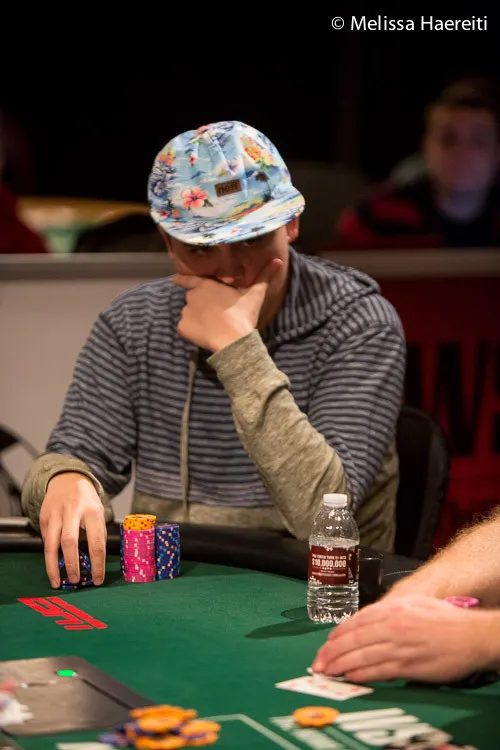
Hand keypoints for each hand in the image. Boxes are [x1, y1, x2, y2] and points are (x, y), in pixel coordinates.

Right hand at [40, 472, 106, 587]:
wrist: (67, 479)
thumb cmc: (86, 500)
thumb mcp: (99, 513)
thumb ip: (97, 534)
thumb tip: (95, 562)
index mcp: (92, 511)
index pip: (96, 542)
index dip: (97, 564)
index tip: (97, 579)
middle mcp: (73, 511)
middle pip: (70, 542)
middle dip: (72, 564)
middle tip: (75, 581)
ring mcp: (55, 514)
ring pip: (51, 544)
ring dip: (53, 566)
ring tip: (57, 582)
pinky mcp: (44, 517)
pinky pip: (46, 540)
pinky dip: (50, 554)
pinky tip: (53, 563)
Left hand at [172, 258, 282, 351]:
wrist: (233, 339)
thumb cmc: (242, 314)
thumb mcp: (255, 294)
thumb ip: (264, 276)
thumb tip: (279, 260)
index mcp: (205, 285)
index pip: (187, 279)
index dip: (181, 279)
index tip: (174, 280)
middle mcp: (191, 296)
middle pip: (192, 298)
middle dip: (200, 304)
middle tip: (215, 313)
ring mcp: (185, 312)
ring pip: (188, 313)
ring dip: (196, 318)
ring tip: (212, 325)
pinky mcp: (182, 328)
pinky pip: (184, 328)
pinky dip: (191, 331)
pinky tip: (204, 335)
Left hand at [311, 596, 492, 682]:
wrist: (472, 635)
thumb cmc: (446, 619)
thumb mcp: (415, 604)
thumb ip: (391, 610)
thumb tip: (371, 619)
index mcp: (393, 609)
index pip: (357, 621)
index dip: (338, 633)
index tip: (326, 643)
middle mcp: (393, 626)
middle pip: (354, 639)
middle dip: (332, 651)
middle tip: (318, 661)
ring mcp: (400, 646)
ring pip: (362, 655)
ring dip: (341, 665)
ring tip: (327, 672)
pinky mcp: (410, 666)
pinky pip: (380, 671)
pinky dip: (362, 674)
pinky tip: (350, 677)